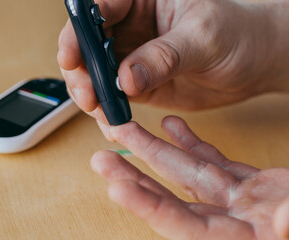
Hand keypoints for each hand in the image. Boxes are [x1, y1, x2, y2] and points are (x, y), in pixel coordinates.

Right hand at [58, 0, 283, 121]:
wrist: (252, 64)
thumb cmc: (237, 34)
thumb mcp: (203, 37)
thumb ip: (164, 55)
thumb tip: (125, 78)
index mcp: (143, 0)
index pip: (100, 8)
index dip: (78, 32)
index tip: (71, 56)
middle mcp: (131, 27)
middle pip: (87, 45)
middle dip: (81, 71)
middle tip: (87, 95)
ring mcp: (132, 57)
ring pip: (96, 74)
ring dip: (91, 94)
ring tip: (100, 112)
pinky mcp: (138, 84)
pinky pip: (114, 96)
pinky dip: (108, 111)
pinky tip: (112, 123)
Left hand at [91, 116, 288, 238]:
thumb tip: (285, 218)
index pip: (182, 225)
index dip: (149, 206)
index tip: (116, 186)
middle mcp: (232, 223)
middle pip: (172, 197)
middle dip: (135, 175)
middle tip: (101, 157)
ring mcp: (240, 201)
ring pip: (187, 172)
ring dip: (155, 151)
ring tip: (126, 132)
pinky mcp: (251, 185)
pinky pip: (214, 161)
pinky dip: (192, 144)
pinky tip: (172, 126)